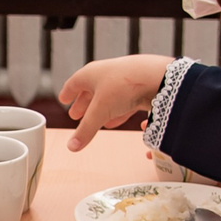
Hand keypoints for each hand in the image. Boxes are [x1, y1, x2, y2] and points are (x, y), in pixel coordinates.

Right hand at [59, 54, 174, 150]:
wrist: (157, 76)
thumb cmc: (124, 86)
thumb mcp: (100, 111)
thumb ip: (85, 130)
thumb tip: (71, 147)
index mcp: (91, 74)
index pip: (74, 83)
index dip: (68, 93)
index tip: (63, 99)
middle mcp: (107, 73)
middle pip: (90, 90)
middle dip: (83, 104)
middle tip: (75, 115)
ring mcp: (124, 79)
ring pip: (108, 96)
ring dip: (100, 109)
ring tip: (97, 121)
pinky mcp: (139, 87)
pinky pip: (123, 100)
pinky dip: (117, 111)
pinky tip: (116, 120)